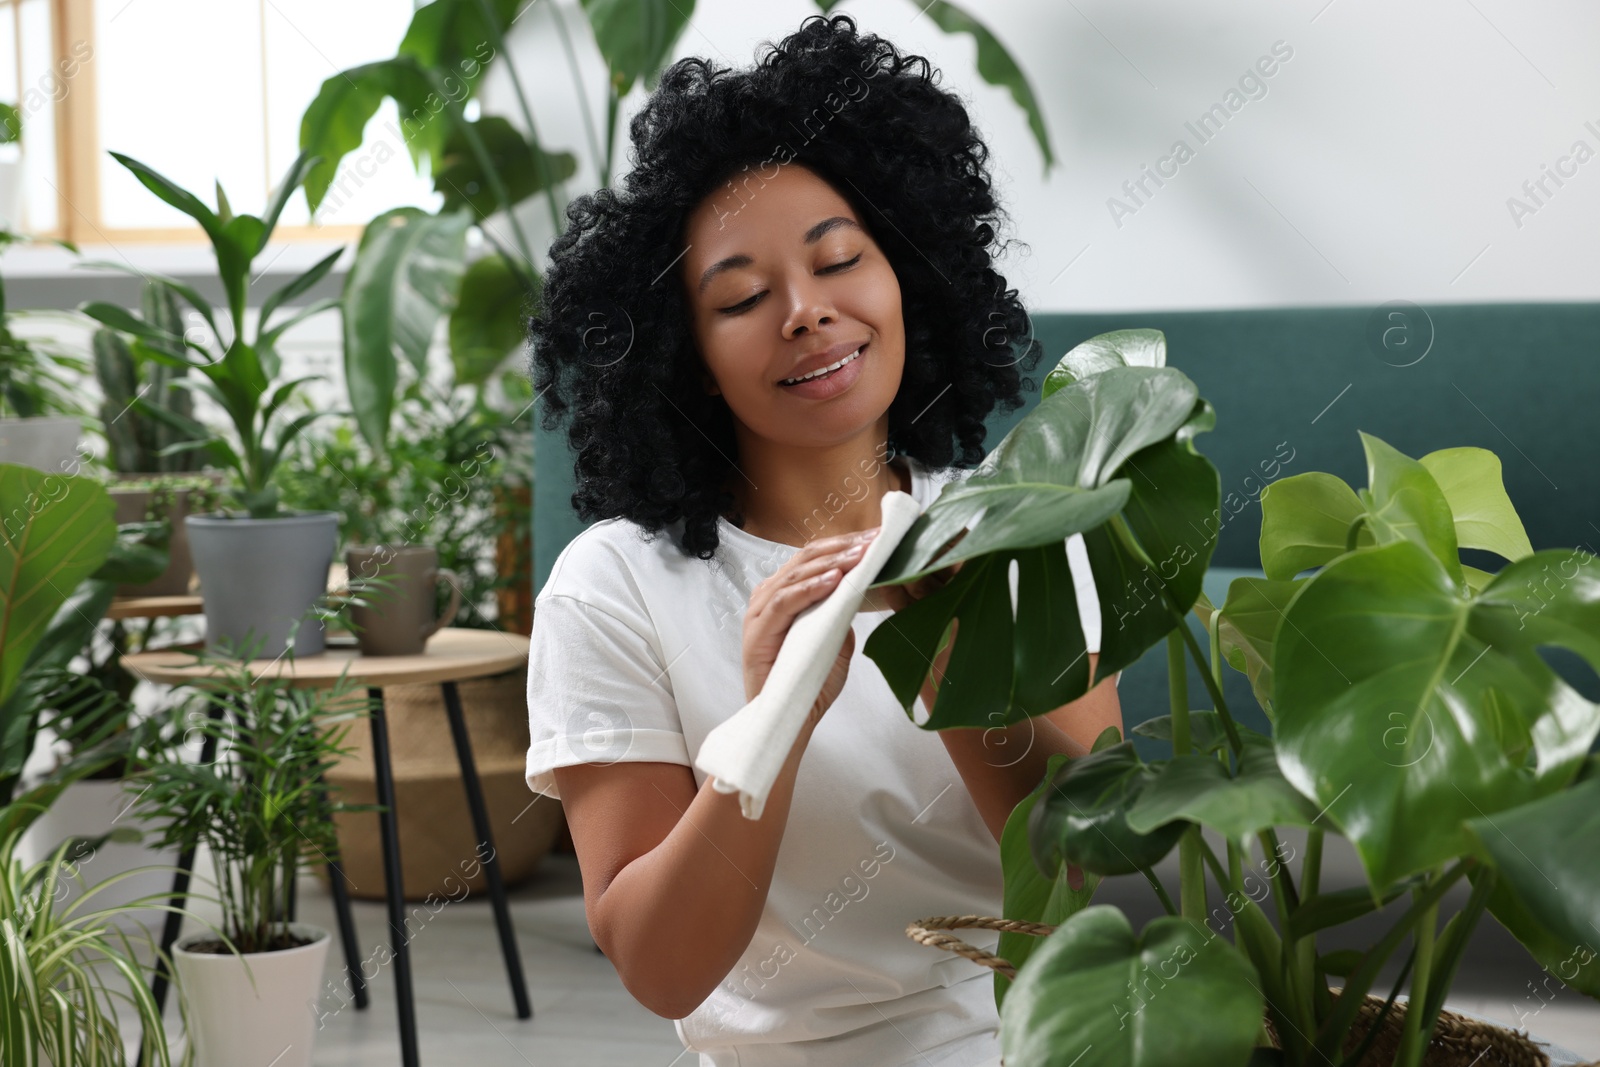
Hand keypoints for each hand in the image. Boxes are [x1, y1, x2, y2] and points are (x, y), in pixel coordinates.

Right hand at [743, 526, 883, 730]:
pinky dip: (810, 588)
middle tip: (872, 542)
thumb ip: (840, 617)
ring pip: (795, 575)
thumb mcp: (835, 643)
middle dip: (841, 548)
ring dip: (831, 563)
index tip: (874, 539)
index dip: (843, 546)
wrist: (789, 721)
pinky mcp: (757, 632)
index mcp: (784, 596)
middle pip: (805, 560)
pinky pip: (784, 601)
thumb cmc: (807, 685)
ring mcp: (760, 613)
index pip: (814, 559)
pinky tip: (834, 580)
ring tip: (859, 556)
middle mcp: (769, 599)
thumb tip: (858, 593)